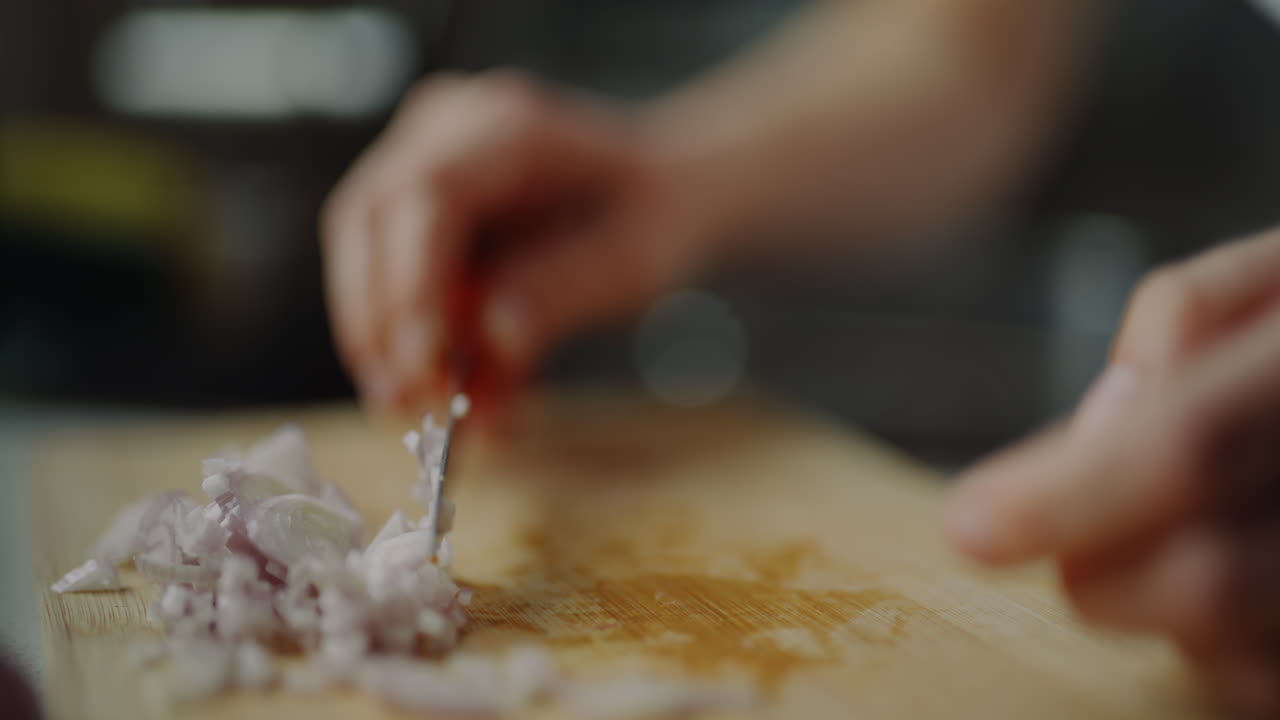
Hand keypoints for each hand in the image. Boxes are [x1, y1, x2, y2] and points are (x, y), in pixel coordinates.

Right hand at [321, 71, 717, 418]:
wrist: (658, 194)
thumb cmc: (654, 219)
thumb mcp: (632, 264)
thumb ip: (560, 293)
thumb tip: (493, 338)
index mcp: (510, 129)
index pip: (427, 195)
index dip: (413, 286)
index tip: (425, 367)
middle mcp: (449, 130)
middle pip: (368, 219)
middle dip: (380, 324)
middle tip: (410, 407)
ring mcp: (421, 160)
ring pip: (362, 254)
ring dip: (384, 343)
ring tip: (428, 415)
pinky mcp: (413, 207)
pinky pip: (386, 275)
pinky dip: (408, 344)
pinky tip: (453, 398)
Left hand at [944, 228, 1279, 713]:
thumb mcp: (1278, 278)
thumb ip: (1185, 318)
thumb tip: (1102, 423)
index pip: (1192, 448)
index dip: (1070, 496)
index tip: (971, 525)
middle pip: (1206, 579)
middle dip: (1096, 563)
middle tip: (1064, 533)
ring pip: (1230, 643)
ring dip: (1152, 599)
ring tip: (1175, 530)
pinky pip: (1265, 682)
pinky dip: (1211, 644)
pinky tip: (1228, 571)